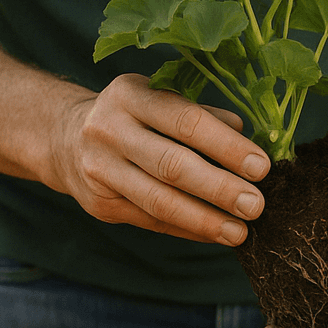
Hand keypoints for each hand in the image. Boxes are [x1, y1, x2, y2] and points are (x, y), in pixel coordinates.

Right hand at [50, 73, 269, 244]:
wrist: (65, 139)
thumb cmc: (133, 116)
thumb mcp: (159, 99)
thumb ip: (203, 115)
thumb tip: (251, 138)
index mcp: (130, 95)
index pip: (185, 121)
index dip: (226, 146)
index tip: (261, 167)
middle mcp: (109, 130)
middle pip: (172, 165)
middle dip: (220, 188)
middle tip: (256, 205)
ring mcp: (100, 169)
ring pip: (159, 201)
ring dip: (205, 220)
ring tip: (240, 232)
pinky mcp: (100, 204)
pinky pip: (151, 221)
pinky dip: (187, 229)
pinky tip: (215, 233)